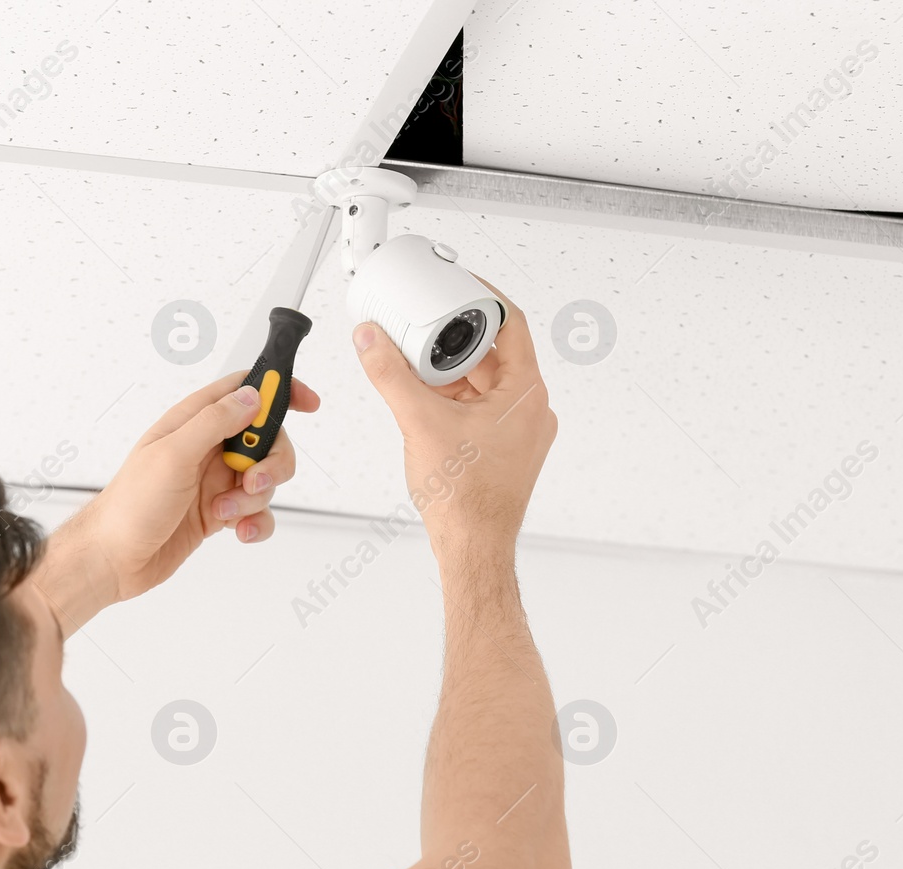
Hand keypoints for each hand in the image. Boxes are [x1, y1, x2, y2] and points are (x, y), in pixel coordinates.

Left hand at [98, 371, 319, 597]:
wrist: (114, 559)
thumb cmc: (131, 505)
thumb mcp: (173, 455)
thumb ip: (214, 422)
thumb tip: (252, 397)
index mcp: (193, 421)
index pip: (244, 389)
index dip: (279, 390)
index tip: (308, 402)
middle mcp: (207, 447)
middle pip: (267, 438)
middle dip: (271, 462)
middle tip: (251, 480)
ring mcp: (215, 479)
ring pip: (265, 478)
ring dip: (255, 498)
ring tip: (225, 512)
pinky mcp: (219, 511)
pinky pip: (257, 510)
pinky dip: (256, 522)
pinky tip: (239, 532)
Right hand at [352, 278, 555, 561]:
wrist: (472, 548)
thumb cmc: (466, 500)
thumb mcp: (419, 422)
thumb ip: (390, 374)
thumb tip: (372, 340)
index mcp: (526, 393)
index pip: (512, 324)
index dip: (483, 298)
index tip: (460, 285)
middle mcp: (531, 410)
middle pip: (494, 353)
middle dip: (455, 339)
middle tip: (424, 323)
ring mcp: (519, 432)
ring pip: (484, 382)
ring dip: (451, 371)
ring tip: (416, 364)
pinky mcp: (504, 449)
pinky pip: (480, 408)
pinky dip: (453, 397)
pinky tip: (424, 400)